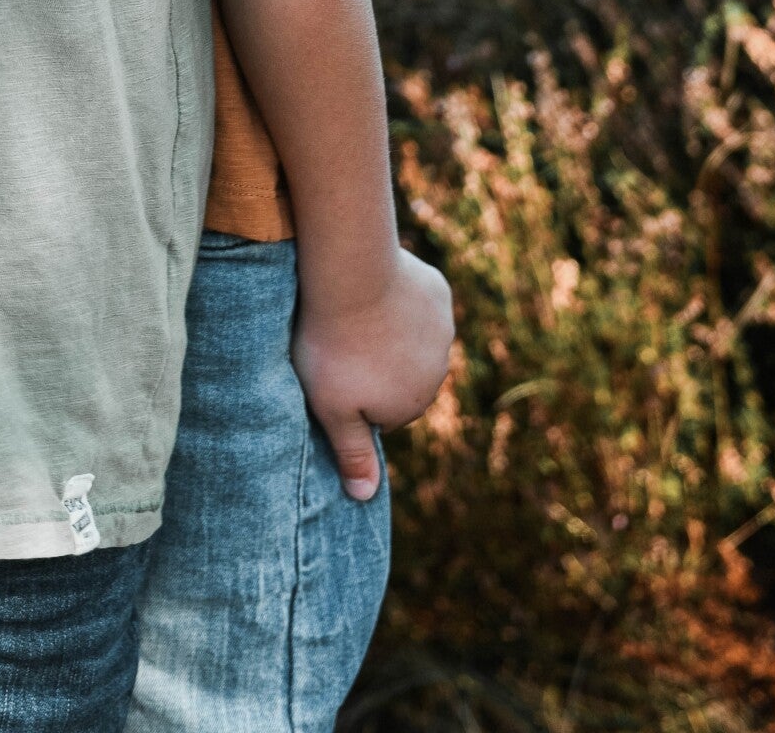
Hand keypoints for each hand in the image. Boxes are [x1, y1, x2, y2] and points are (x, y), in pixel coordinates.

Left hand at [291, 248, 455, 497]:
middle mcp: (437, 373)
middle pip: (403, 376)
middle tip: (343, 344)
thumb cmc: (334, 346)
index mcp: (411, 405)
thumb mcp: (331, 409)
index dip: (356, 393)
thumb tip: (365, 498)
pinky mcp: (439, 294)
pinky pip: (420, 302)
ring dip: (390, 331)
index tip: (336, 374)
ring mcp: (442, 332)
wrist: (353, 276)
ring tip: (355, 313)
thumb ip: (352, 453)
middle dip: (378, 365)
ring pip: (414, 339)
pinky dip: (401, 297)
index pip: (384, 411)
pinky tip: (376, 288)